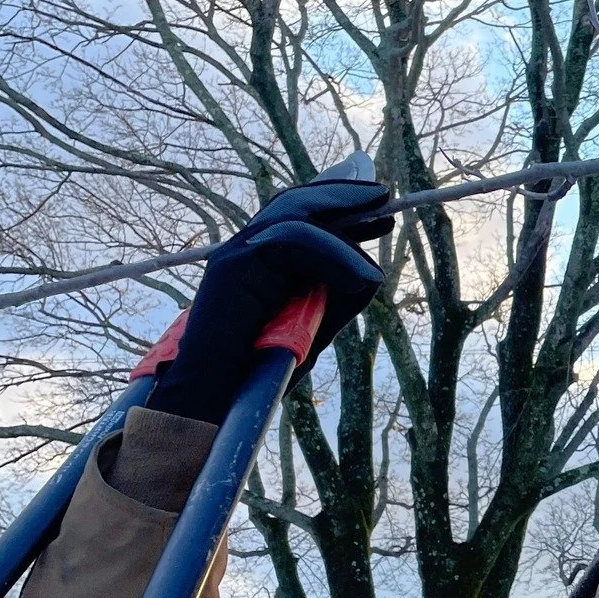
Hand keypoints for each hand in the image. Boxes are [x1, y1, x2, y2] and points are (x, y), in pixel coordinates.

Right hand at [149, 164, 394, 424]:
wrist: (215, 401)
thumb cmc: (259, 374)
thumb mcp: (313, 327)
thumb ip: (336, 298)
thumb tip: (370, 272)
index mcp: (261, 263)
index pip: (297, 216)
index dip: (337, 205)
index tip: (377, 210)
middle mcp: (245, 251)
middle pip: (294, 204)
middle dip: (343, 196)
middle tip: (383, 197)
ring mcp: (236, 255)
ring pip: (296, 217)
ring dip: (343, 229)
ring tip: (376, 247)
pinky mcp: (233, 266)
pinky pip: (293, 241)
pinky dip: (333, 256)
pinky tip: (360, 279)